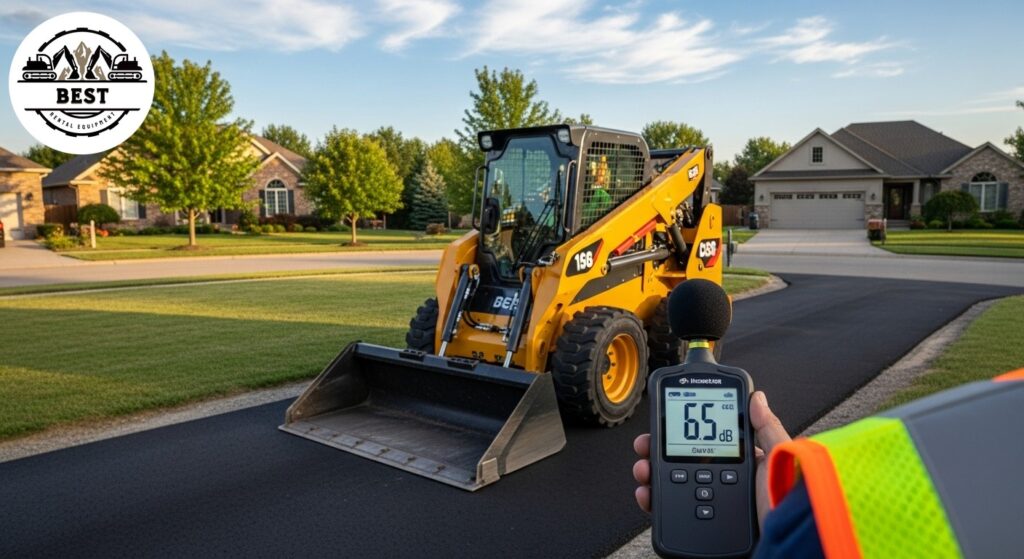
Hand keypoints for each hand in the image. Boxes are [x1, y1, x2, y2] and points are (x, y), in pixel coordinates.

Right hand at [632, 391, 791, 527]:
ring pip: (670, 482)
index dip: (682, 429)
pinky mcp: (699, 523)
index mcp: (742, 463)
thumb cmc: (787, 503)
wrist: (783, 542)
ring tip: (644, 470)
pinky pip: (670, 510)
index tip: (665, 420)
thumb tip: (757, 398)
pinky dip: (652, 500)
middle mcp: (723, 481)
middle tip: (646, 446)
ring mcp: (709, 502)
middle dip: (657, 449)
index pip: (706, 440)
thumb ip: (768, 428)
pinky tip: (648, 494)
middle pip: (680, 460)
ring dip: (649, 473)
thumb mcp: (780, 458)